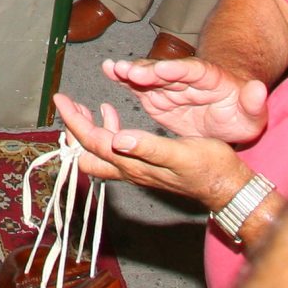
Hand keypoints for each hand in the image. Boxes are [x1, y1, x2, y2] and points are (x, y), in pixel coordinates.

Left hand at [51, 93, 253, 209]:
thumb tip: (117, 139)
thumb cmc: (209, 168)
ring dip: (89, 129)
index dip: (74, 122)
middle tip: (68, 104)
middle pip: (87, 153)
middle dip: (74, 128)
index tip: (61, 100)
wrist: (227, 186)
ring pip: (99, 153)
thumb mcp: (181, 154)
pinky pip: (115, 150)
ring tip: (87, 107)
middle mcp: (130, 170)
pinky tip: (115, 115)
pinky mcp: (146, 166)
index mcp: (134, 164)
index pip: (93, 143)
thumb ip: (149, 147)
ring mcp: (137, 170)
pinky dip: (108, 130)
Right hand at [98, 53, 272, 146]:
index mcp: (210, 79)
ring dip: (131, 72)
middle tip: (127, 70)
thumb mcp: (253, 115)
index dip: (177, 69)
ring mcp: (169, 85)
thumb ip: (254, 102)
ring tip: (113, 68)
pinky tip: (108, 69)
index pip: (193, 71)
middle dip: (146, 71)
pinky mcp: (156, 95)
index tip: (163, 69)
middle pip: (165, 72)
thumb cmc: (241, 114)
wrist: (227, 116)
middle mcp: (185, 78)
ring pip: (148, 76)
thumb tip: (258, 88)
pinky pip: (138, 85)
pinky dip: (123, 78)